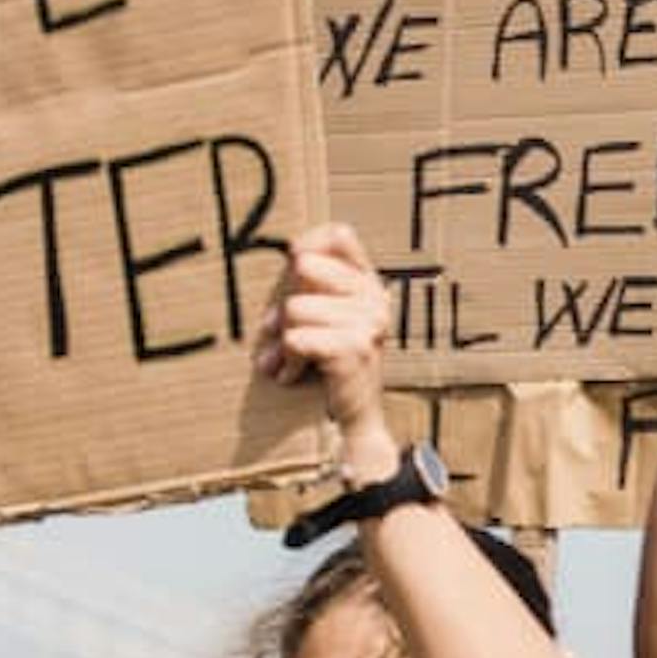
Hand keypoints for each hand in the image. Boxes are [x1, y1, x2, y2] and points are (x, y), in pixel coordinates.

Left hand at [256, 223, 395, 467]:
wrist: (355, 422)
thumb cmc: (332, 367)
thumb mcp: (330, 320)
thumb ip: (316, 288)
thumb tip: (292, 255)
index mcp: (369, 284)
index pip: (339, 235)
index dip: (308, 243)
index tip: (291, 264)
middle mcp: (374, 298)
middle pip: (305, 269)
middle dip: (285, 302)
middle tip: (282, 330)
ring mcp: (368, 322)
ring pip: (294, 309)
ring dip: (282, 342)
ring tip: (288, 361)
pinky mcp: (354, 348)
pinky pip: (297, 339)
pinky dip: (288, 361)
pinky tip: (294, 374)